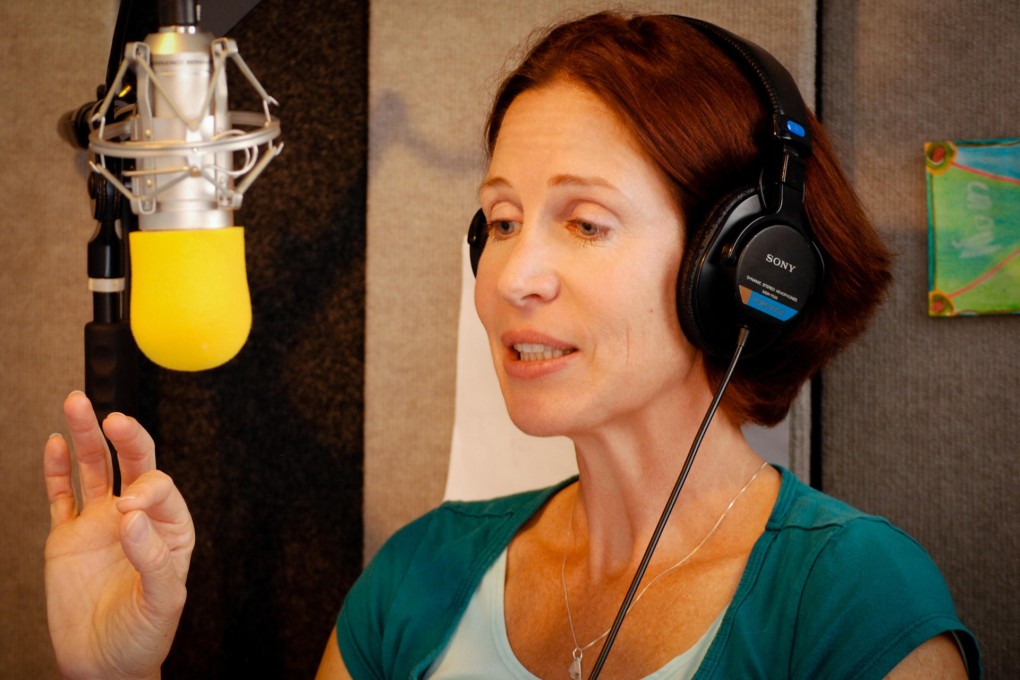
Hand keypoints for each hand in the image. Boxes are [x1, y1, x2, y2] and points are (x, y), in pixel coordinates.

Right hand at [43, 391, 194, 679]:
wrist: (104, 667)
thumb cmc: (143, 636)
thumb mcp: (161, 602)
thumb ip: (151, 558)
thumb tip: (130, 514)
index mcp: (169, 529)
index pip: (160, 489)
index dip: (146, 490)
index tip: (127, 510)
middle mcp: (136, 519)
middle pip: (134, 464)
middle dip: (126, 437)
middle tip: (112, 417)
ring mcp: (99, 524)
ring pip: (94, 469)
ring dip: (86, 437)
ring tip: (76, 402)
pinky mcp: (67, 538)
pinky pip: (61, 496)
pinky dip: (56, 469)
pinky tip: (55, 442)